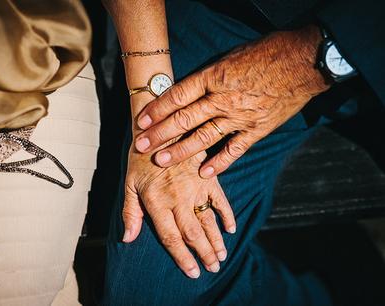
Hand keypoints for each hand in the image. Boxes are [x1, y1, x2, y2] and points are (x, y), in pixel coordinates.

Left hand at [122, 143, 235, 277]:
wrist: (160, 128)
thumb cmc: (141, 158)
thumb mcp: (129, 184)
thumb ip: (131, 213)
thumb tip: (128, 238)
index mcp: (157, 202)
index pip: (172, 238)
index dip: (183, 258)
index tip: (193, 272)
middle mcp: (178, 198)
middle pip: (194, 234)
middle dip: (204, 254)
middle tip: (213, 269)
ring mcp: (195, 187)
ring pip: (208, 220)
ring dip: (216, 241)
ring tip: (221, 257)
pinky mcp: (207, 176)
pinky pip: (220, 200)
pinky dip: (227, 215)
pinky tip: (231, 229)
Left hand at [133, 25, 330, 177]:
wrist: (304, 60)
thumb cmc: (267, 52)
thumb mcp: (231, 57)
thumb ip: (210, 76)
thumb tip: (189, 89)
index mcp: (214, 77)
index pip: (178, 95)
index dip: (157, 109)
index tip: (141, 120)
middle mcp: (223, 100)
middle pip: (184, 119)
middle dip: (160, 133)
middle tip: (141, 145)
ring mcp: (239, 117)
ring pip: (203, 137)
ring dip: (180, 151)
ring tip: (160, 160)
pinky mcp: (256, 129)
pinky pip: (234, 150)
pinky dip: (219, 163)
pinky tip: (204, 173)